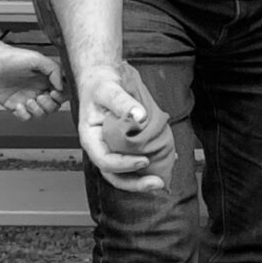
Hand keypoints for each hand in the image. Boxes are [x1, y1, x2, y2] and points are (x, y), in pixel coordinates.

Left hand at [0, 38, 65, 119]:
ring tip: (27, 101)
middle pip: (54, 106)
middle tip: (39, 96)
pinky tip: (17, 106)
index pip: (63, 91)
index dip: (62, 96)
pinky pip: (25, 117)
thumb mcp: (36, 58)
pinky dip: (24, 115)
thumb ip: (54, 70)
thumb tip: (61, 86)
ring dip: (37, 111)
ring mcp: (26, 97)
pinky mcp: (14, 105)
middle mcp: (38, 88)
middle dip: (49, 105)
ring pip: (41, 114)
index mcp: (45, 77)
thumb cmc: (9, 56)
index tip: (54, 92)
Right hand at [78, 63, 166, 192]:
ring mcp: (114, 149)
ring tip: (164, 180)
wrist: (104, 78)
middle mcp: (102, 147)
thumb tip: (140, 116)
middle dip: (135, 183)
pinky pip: (138, 158)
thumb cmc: (101, 84)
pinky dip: (153, 163)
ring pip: (126, 172)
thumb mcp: (108, 89)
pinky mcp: (127, 146)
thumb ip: (121, 102)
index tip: (144, 161)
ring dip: (144, 179)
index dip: (124, 165)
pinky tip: (170, 159)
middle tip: (158, 183)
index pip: (104, 160)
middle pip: (114, 174)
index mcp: (91, 138)